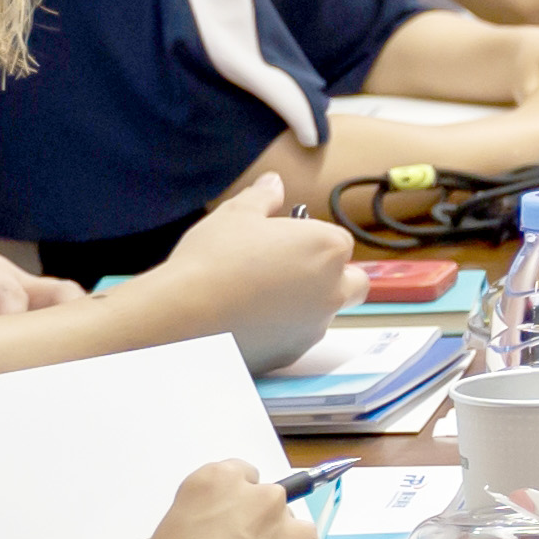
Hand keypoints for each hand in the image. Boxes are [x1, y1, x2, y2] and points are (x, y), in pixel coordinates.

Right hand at [130, 177, 360, 345]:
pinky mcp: (292, 355)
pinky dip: (281, 330)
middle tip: (290, 270)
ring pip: (324, 313)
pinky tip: (247, 321)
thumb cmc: (214, 257)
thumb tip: (274, 183)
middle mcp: (333, 290)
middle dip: (333, 276)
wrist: (185, 315)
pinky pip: (296, 338)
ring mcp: (314, 327)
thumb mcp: (236, 214)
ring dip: (305, 304)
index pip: (339, 241)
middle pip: (353, 282)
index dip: (312, 239)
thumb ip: (263, 196)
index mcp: (327, 248)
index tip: (283, 241)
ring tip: (258, 297)